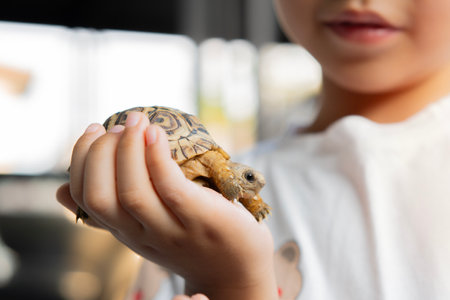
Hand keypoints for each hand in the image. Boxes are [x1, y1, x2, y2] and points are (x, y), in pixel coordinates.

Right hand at [56, 112, 277, 299]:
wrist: (238, 271)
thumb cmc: (192, 238)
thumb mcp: (146, 227)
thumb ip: (115, 208)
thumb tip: (59, 193)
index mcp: (125, 231)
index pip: (83, 198)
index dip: (80, 160)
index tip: (95, 129)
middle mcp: (141, 234)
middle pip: (100, 196)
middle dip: (100, 153)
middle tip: (120, 125)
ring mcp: (171, 230)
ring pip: (132, 193)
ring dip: (128, 150)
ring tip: (137, 122)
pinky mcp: (201, 219)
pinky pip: (171, 189)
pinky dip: (157, 158)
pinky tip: (156, 134)